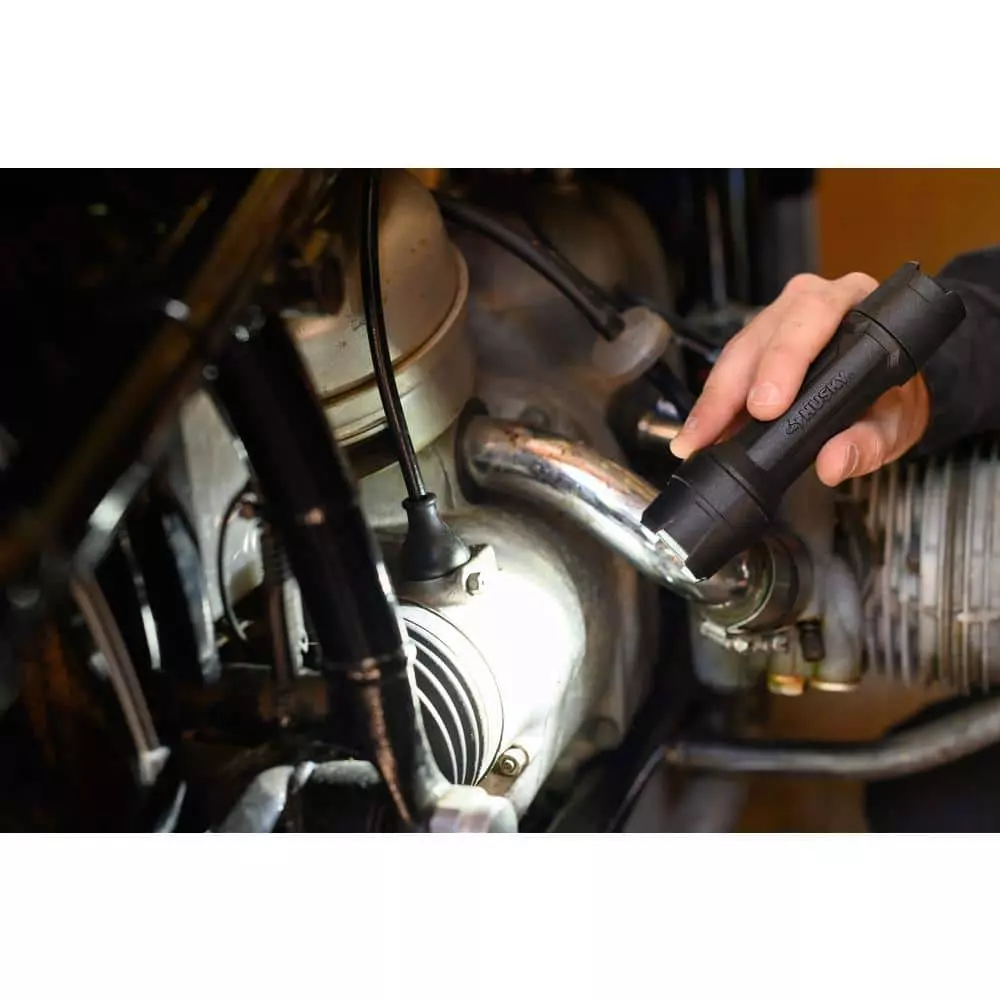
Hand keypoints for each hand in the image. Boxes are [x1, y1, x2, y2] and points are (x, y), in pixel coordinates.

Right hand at [669, 272, 931, 485]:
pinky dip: (712, 404)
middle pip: (762, 335)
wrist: (889, 396)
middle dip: (731, 388)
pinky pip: (727, 368)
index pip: (813, 316)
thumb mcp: (894, 424)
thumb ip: (870, 443)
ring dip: (713, 399)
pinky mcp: (756, 347)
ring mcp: (778, 322)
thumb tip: (833, 462)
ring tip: (696, 439)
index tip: (766, 408)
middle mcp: (812, 303)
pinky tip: (700, 433)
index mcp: (856, 304)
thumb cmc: (891, 398)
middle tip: (711, 432)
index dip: (783, 361)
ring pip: (737, 351)